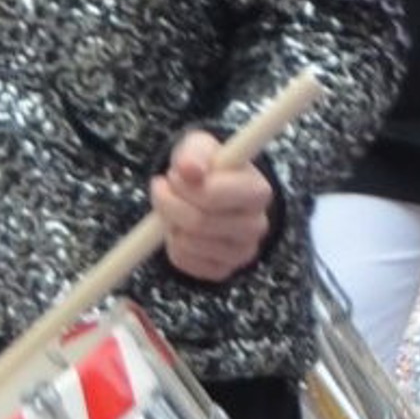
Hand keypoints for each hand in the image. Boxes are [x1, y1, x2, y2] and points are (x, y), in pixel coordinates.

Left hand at [149, 132, 274, 281]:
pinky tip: (180, 228)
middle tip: (162, 190)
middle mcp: (256, 225)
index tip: (172, 175)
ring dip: (169, 223)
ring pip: (187, 243)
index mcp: (257, 191)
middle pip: (198, 222)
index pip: (212, 196)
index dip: (183, 186)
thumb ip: (194, 153)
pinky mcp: (223, 270)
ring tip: (175, 207)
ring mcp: (241, 252)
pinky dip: (172, 244)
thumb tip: (189, 168)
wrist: (213, 192)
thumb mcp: (201, 148)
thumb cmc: (209, 167)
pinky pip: (183, 261)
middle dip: (170, 204)